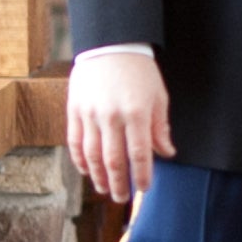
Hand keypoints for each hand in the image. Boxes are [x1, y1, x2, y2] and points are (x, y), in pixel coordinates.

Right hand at [67, 47, 174, 203]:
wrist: (110, 44)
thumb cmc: (139, 70)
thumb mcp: (158, 96)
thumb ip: (160, 127)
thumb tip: (167, 153)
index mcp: (136, 113)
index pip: (140, 154)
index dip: (142, 175)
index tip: (144, 188)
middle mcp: (111, 116)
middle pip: (113, 160)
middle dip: (118, 183)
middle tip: (121, 198)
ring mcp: (90, 114)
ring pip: (92, 155)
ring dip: (98, 176)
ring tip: (104, 189)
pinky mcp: (74, 110)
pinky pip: (74, 142)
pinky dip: (80, 160)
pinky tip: (86, 170)